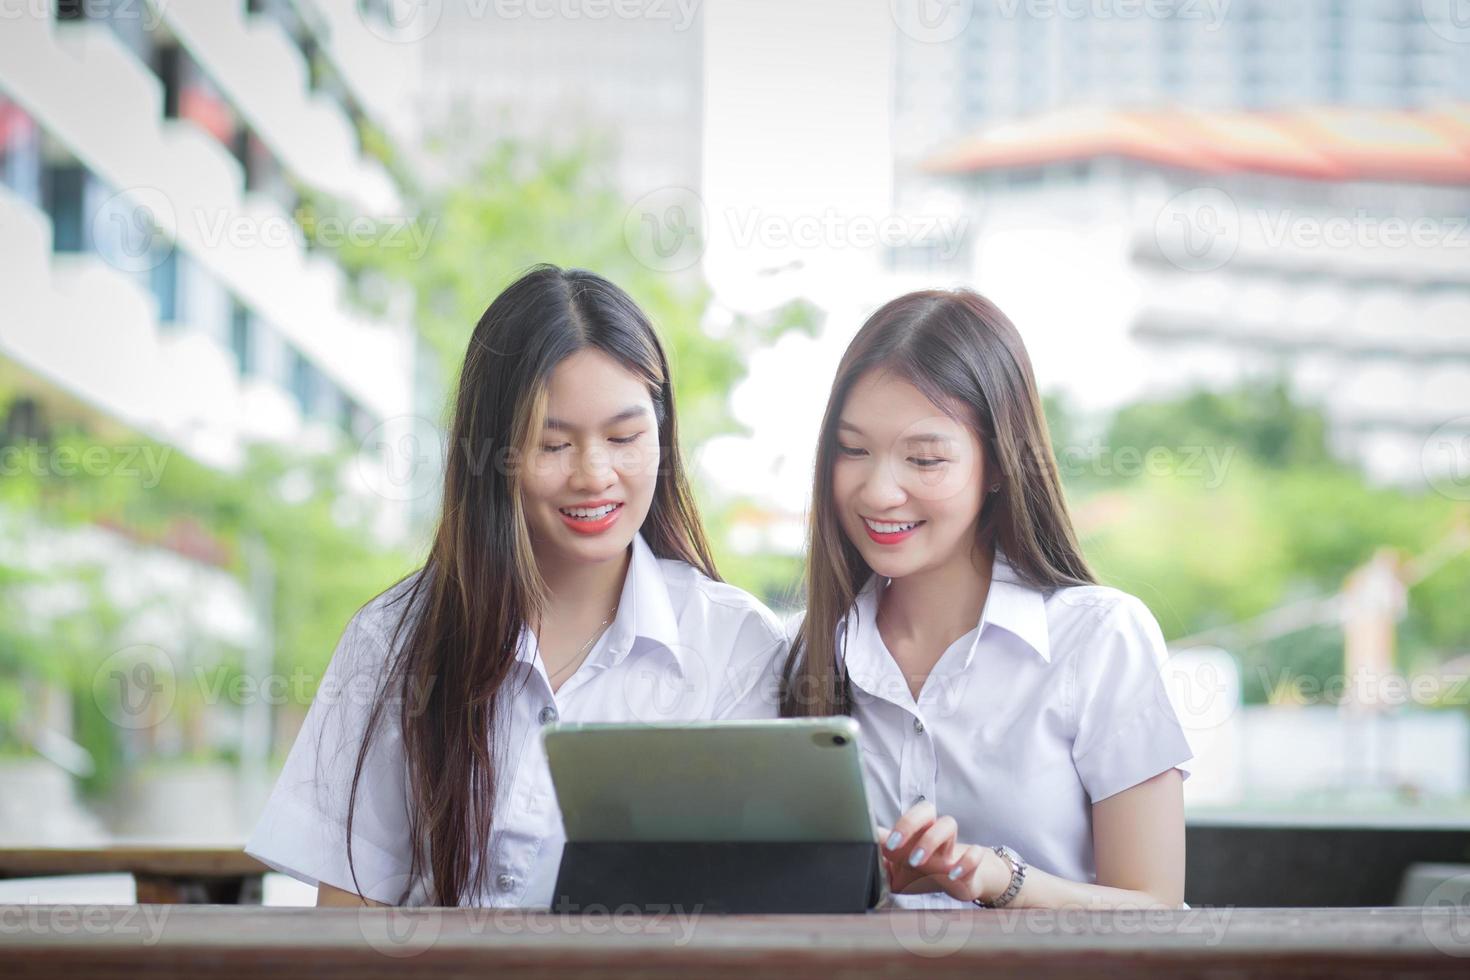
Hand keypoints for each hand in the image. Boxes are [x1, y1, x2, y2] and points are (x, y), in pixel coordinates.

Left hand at [877, 801, 1007, 902]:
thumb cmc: (923, 872)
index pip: (907, 816)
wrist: (961, 883)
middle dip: (910, 824)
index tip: (888, 845)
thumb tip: (859, 847)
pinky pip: (976, 854)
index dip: (897, 826)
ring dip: (931, 841)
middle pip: (926, 809)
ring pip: (949, 824)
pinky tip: (952, 874)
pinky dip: (966, 861)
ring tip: (918, 862)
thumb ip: (880, 858)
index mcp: (916, 832)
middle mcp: (934, 834)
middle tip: (896, 848)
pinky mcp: (972, 864)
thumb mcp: (898, 869)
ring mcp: (953, 847)